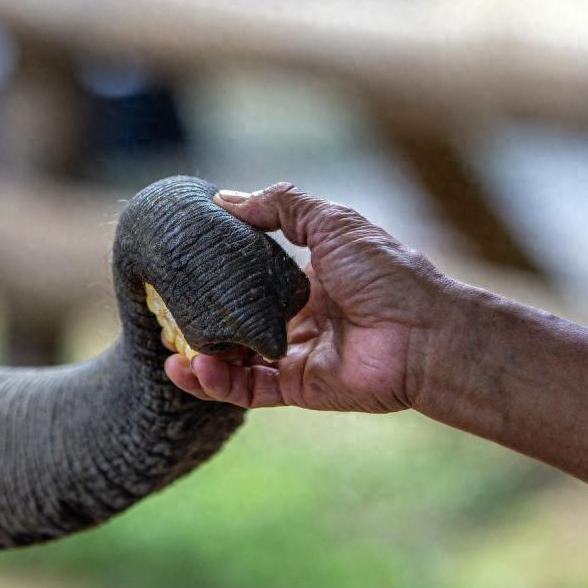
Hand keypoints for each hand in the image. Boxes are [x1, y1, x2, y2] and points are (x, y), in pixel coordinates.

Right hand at [164, 183, 447, 412]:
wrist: (423, 331)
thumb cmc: (385, 272)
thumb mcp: (331, 222)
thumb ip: (282, 207)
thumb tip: (227, 199)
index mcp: (309, 279)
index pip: (252, 277)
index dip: (219, 276)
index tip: (183, 269)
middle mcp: (301, 318)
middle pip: (238, 323)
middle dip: (201, 323)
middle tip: (165, 317)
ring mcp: (298, 354)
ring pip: (236, 361)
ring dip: (201, 358)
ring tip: (171, 351)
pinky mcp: (298, 387)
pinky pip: (248, 389)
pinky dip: (217, 382)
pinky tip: (190, 369)